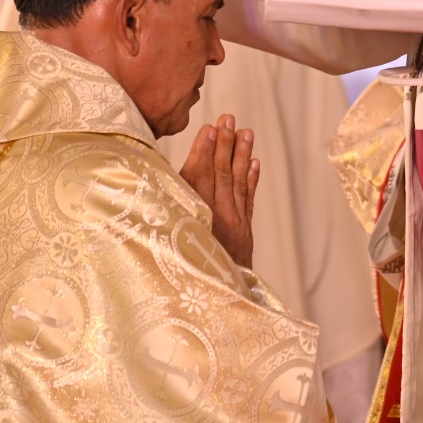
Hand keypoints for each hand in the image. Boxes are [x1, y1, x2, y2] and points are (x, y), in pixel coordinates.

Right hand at [179, 114, 259, 268]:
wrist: (214, 304)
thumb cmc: (183, 274)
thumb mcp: (170, 245)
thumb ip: (170, 211)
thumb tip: (168, 185)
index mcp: (195, 220)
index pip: (199, 178)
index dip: (204, 152)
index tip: (209, 129)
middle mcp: (217, 219)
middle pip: (221, 175)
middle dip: (224, 145)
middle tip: (228, 118)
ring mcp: (234, 224)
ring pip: (238, 183)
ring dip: (242, 156)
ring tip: (246, 132)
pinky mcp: (244, 232)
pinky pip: (248, 201)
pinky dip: (252, 181)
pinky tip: (254, 162)